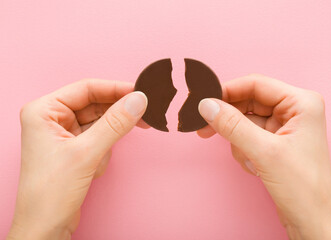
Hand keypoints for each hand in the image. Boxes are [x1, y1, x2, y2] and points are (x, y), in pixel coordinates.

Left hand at [7, 79, 147, 239]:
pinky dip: (104, 150)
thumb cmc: (51, 192)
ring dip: (108, 138)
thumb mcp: (87, 153)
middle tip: (143, 114)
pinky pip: (98, 137)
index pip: (86, 89)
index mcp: (44, 111)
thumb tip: (138, 100)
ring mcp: (63, 133)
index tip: (140, 92)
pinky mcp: (73, 147)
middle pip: (95, 104)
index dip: (116, 89)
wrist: (46, 227)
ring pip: (99, 122)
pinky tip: (95, 166)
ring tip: (101, 158)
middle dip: (116, 115)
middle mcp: (52, 119)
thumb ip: (115, 124)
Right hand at [198, 74, 330, 239]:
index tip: (203, 101)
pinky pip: (247, 134)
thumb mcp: (263, 152)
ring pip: (245, 120)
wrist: (310, 220)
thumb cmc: (302, 187)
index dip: (227, 91)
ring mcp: (284, 126)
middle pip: (248, 102)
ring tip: (249, 160)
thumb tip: (206, 105)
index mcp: (301, 103)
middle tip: (204, 128)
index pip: (256, 84)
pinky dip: (243, 149)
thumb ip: (232, 125)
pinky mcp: (275, 141)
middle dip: (229, 119)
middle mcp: (294, 110)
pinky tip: (254, 166)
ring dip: (238, 140)